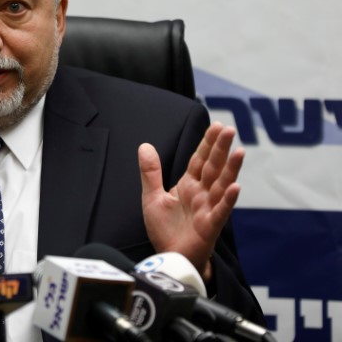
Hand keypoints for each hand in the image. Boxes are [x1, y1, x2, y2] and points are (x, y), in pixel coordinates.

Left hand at [138, 122, 243, 279]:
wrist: (170, 258)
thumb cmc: (165, 230)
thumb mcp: (152, 197)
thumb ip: (151, 172)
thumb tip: (144, 145)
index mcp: (189, 186)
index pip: (200, 160)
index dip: (207, 144)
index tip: (217, 126)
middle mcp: (202, 194)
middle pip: (213, 167)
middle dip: (220, 149)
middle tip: (230, 129)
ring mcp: (208, 209)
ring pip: (222, 185)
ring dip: (231, 169)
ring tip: (239, 152)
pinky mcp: (210, 226)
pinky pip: (221, 211)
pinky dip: (228, 199)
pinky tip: (236, 187)